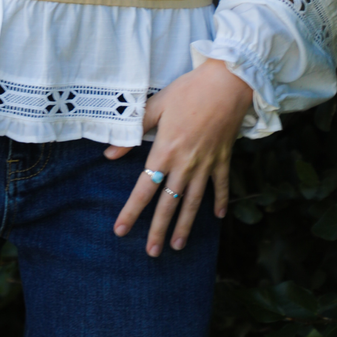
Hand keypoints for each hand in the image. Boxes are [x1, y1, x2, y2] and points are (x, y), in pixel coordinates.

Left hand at [104, 58, 252, 256]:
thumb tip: (108, 153)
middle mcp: (185, 164)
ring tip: (177, 246)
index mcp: (165, 150)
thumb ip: (134, 130)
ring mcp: (206, 164)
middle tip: (152, 253)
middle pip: (168, 203)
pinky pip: (221, 186)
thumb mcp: (156, 105)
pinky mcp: (223, 159)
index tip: (121, 230)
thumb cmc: (188, 90)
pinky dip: (219, 201)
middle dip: (158, 230)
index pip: (144, 188)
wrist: (227, 83)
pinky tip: (217, 217)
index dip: (131, 211)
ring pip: (193, 202)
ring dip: (185, 225)